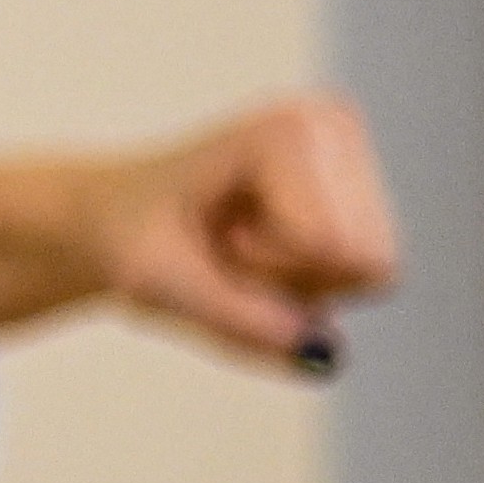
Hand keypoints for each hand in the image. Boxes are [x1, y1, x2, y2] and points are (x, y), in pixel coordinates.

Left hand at [0, 91, 403, 377]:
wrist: (110, 215)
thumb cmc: (124, 237)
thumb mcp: (157, 283)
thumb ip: (236, 319)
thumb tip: (325, 357)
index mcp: (286, 131)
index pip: (330, 246)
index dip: (271, 271)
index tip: (215, 240)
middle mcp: (331, 125)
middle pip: (365, 260)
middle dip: (295, 280)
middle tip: (227, 250)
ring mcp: (351, 151)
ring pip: (373, 272)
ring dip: (303, 284)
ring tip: (237, 250)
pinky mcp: (358, 183)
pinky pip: (366, 273)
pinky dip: (311, 280)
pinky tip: (258, 249)